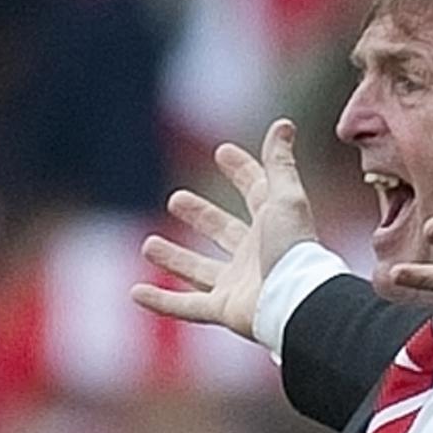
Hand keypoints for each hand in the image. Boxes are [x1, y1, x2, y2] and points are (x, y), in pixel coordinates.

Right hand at [130, 119, 315, 339]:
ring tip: (148, 244)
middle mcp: (256, 255)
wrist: (296, 300)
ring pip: (200, 270)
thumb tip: (283, 123)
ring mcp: (239, 284)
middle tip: (176, 199)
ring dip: (175, 258)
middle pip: (224, 232)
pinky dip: (161, 302)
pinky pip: (186, 307)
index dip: (242, 171)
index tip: (222, 151)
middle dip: (201, 216)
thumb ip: (280, 162)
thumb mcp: (286, 197)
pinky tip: (135, 292)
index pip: (256, 192)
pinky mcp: (224, 310)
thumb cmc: (293, 248)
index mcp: (273, 224)